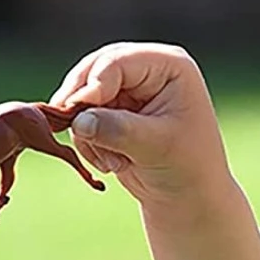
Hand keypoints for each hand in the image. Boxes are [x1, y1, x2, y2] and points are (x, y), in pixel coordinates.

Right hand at [50, 42, 232, 209]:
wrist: (189, 198)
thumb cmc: (188, 167)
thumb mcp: (157, 146)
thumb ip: (117, 130)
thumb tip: (78, 121)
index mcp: (168, 65)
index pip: (118, 61)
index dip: (93, 84)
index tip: (76, 111)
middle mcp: (146, 70)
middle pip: (94, 70)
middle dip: (81, 104)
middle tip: (70, 129)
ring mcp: (128, 91)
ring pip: (83, 97)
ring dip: (86, 131)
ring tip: (112, 163)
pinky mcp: (114, 114)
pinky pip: (82, 120)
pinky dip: (87, 142)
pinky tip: (110, 164)